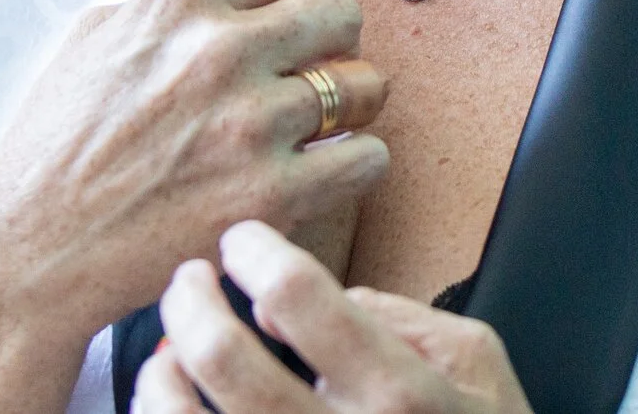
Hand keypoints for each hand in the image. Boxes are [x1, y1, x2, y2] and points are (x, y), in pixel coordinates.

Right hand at [0, 0, 392, 413]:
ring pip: (367, 85)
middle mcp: (221, 49)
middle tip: (314, 73)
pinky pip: (368, 158)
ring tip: (321, 128)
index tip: (294, 23)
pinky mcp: (270, 194)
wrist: (29, 253)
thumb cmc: (54, 148)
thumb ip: (169, 4)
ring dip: (352, 106)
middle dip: (335, 42)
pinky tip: (324, 173)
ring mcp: (250, 122)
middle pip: (342, 12)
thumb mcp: (95, 38)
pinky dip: (356, 165)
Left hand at [135, 222, 531, 413]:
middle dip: (191, 302)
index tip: (241, 241)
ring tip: (166, 353)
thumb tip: (319, 296)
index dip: (255, 253)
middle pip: (226, 360)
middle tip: (188, 280)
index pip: (300, 296)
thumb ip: (402, 316)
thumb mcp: (476, 364)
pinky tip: (172, 407)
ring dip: (161, 377)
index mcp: (400, 393)